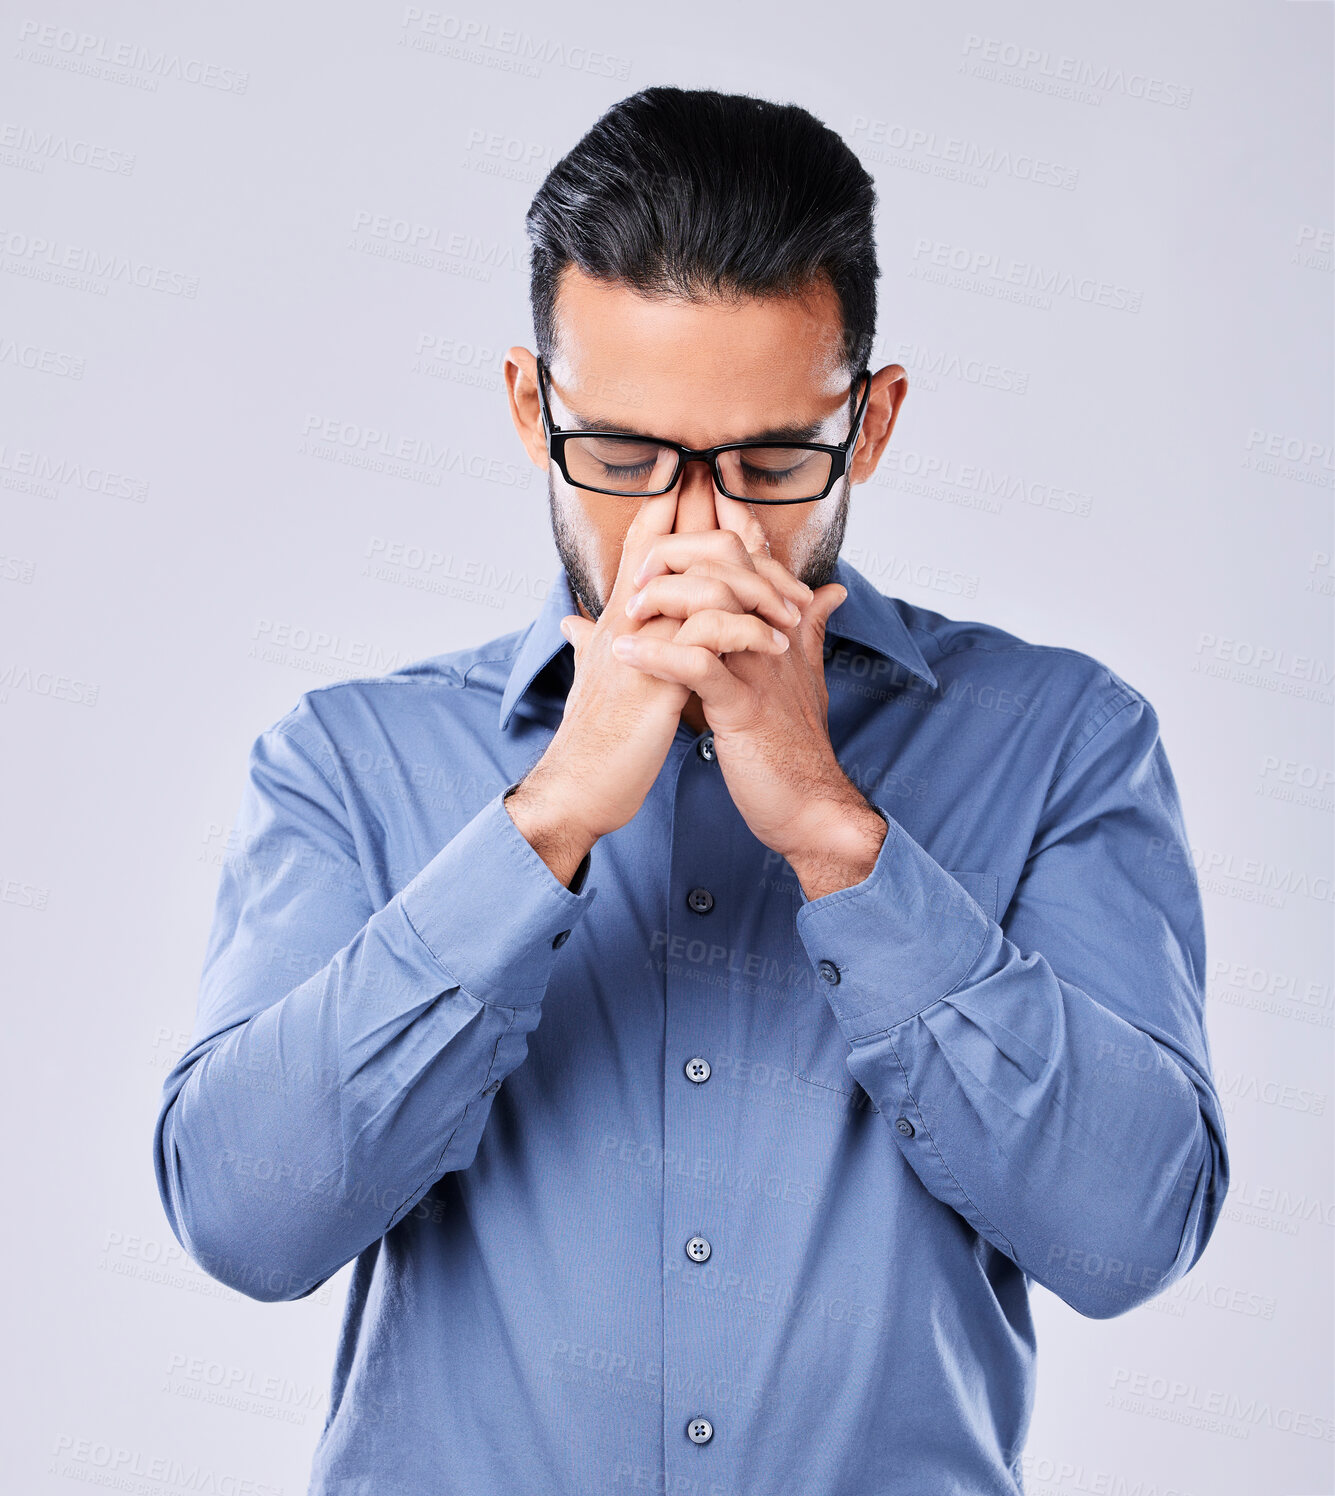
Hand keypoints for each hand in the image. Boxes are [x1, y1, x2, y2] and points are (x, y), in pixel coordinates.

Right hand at [517, 490, 791, 848]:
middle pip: (672, 545)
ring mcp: (642, 644)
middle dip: (722, 531)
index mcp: (618, 619)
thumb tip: (573, 622)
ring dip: (755, 590)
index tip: (709, 489)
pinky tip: (776, 644)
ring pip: (703, 583)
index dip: (672, 509)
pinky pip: (711, 631)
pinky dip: (751, 630)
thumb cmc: (595, 737)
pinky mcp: (661, 676)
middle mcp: (626, 620)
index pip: (644, 545)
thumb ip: (592, 643)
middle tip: (769, 548)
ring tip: (788, 613)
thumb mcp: (599, 679)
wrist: (580, 786)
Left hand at [606, 489, 885, 887]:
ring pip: (713, 602)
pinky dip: (655, 657)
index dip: (724, 515)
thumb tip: (832, 594)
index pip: (754, 552)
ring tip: (624, 613)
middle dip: (676, 551)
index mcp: (780, 622)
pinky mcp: (743, 706)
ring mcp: (760, 667)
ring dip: (660, 599)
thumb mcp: (803, 676)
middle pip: (729, 559)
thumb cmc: (794, 741)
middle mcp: (774, 633)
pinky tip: (622, 655)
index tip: (688, 484)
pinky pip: (698, 668)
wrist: (808, 802)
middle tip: (639, 572)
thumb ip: (812, 630)